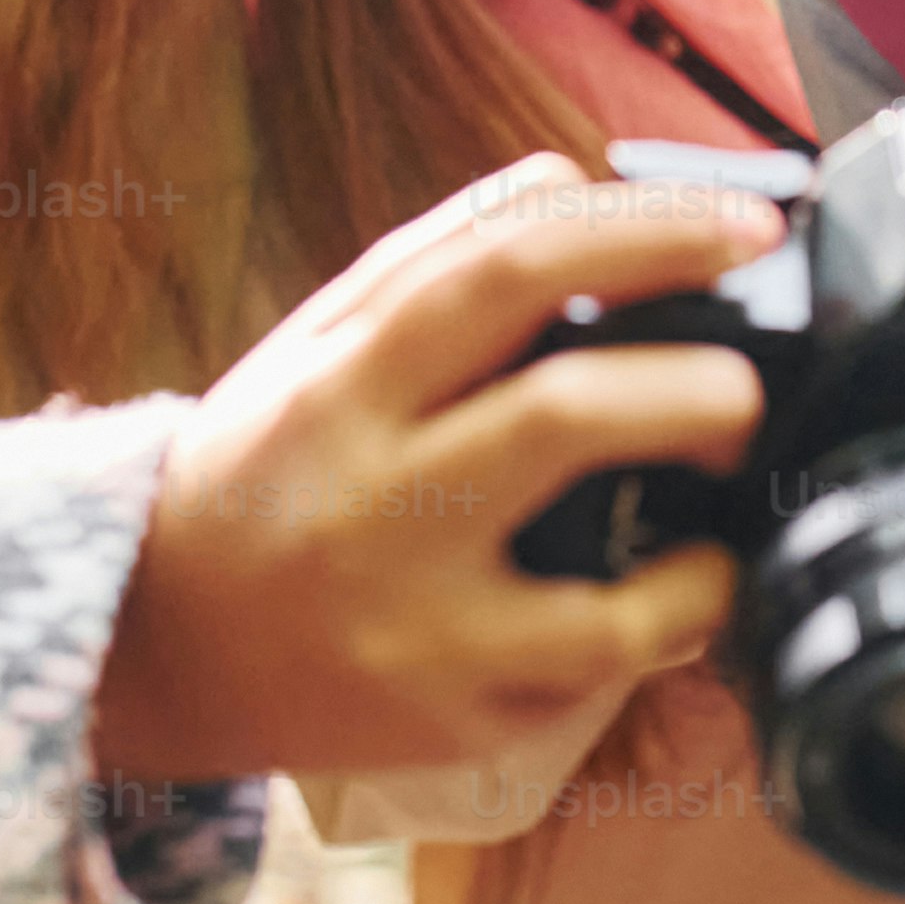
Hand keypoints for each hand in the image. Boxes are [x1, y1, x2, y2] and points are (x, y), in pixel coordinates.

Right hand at [93, 160, 777, 785]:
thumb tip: (572, 180)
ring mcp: (414, 631)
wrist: (155, 645)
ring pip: (600, 595)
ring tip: (729, 487)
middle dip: (698, 387)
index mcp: (340, 388)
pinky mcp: (451, 722)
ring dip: (708, 535)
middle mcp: (371, 509)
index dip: (646, 235)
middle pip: (562, 419)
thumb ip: (433, 259)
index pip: (505, 274)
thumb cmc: (263, 473)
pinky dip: (677, 620)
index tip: (747, 226)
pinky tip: (692, 584)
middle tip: (749, 379)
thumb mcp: (311, 347)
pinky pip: (598, 676)